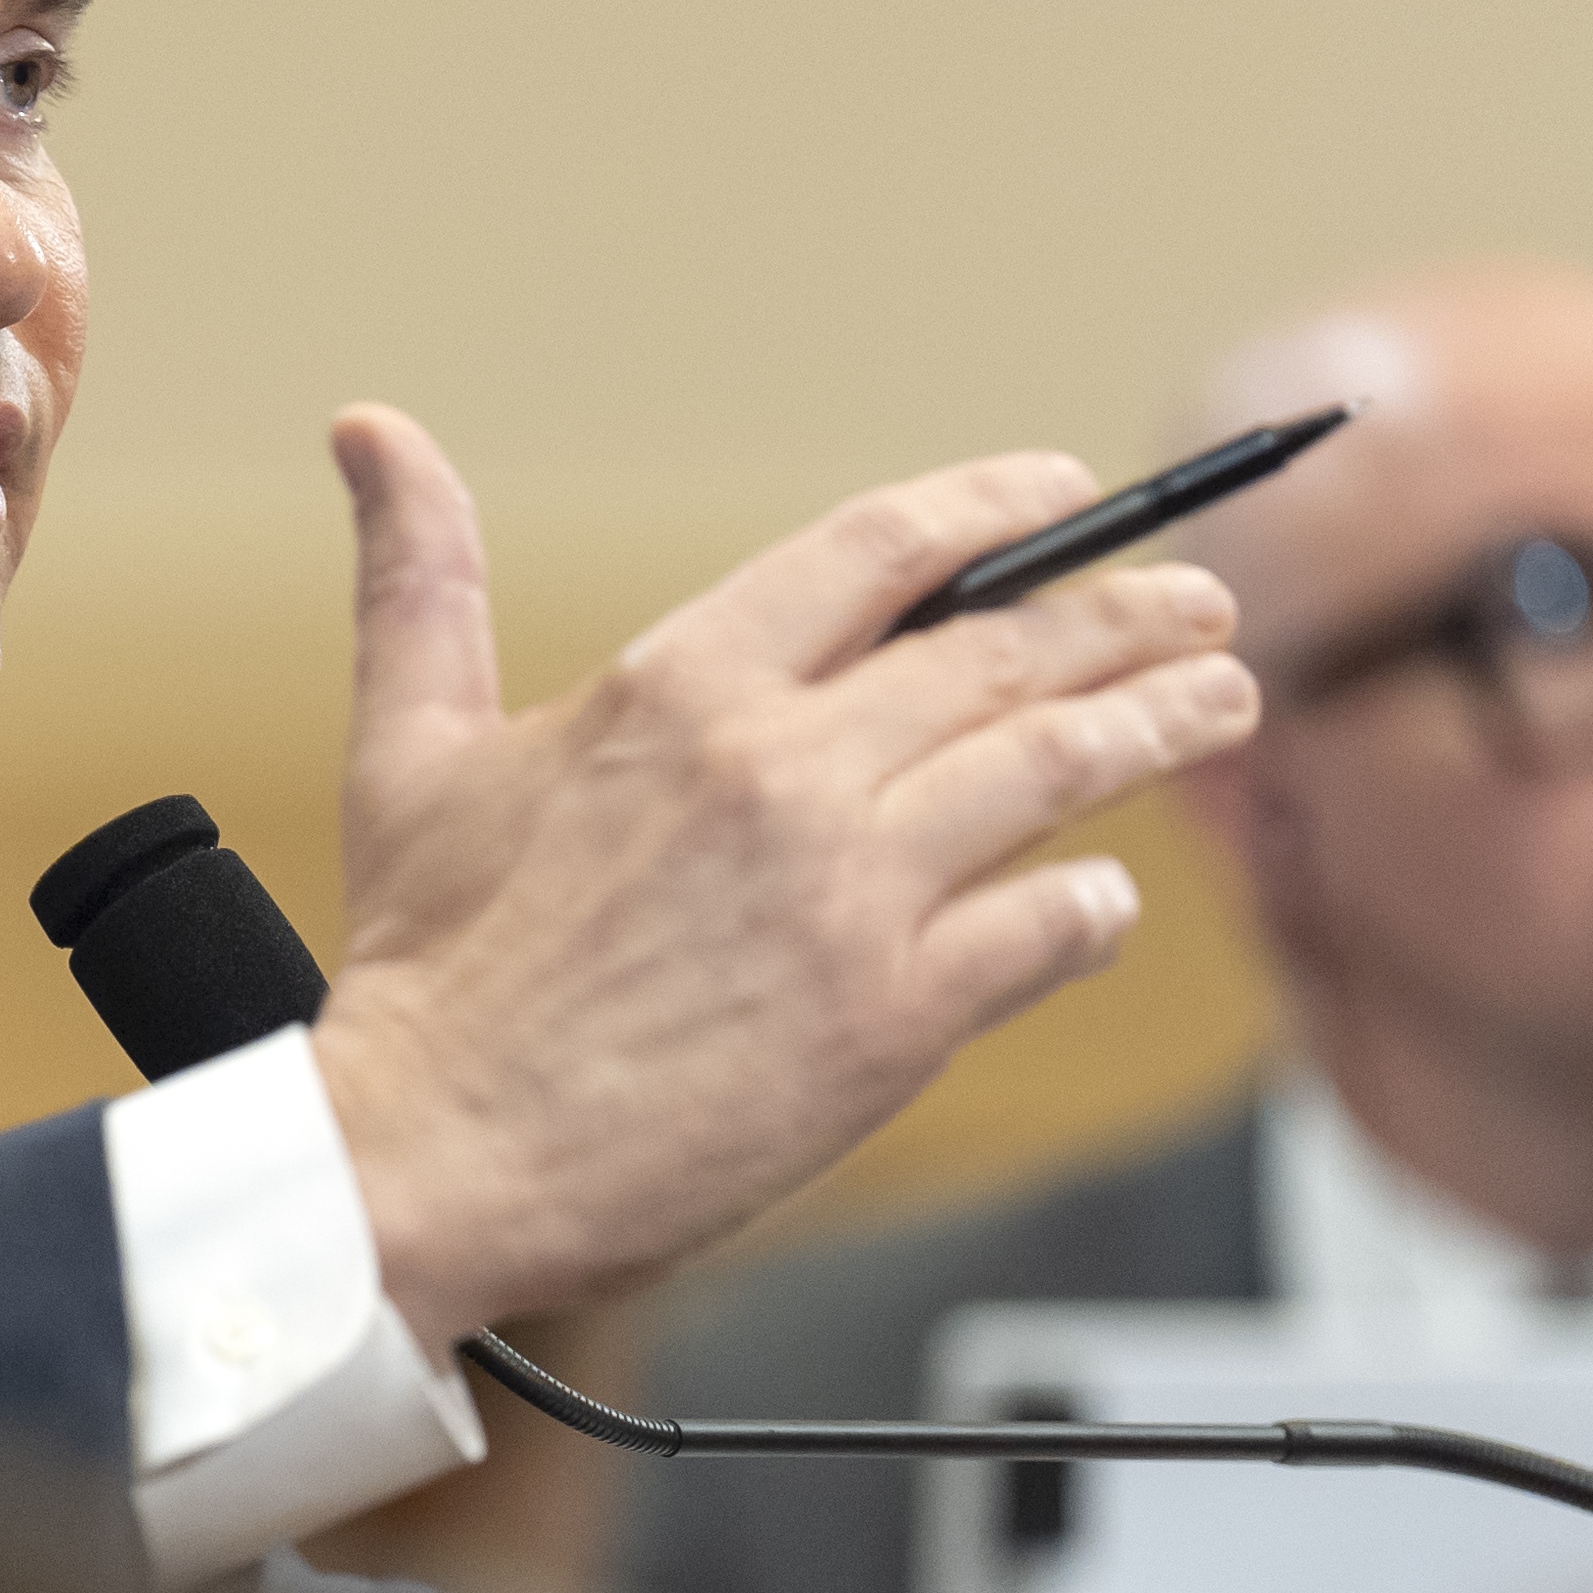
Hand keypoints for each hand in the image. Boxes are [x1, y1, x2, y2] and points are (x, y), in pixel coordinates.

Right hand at [303, 408, 1256, 1340]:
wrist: (432, 1163)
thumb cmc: (423, 975)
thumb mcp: (412, 750)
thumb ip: (421, 581)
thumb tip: (370, 429)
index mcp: (681, 685)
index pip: (885, 547)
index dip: (999, 508)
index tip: (1065, 496)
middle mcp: (785, 765)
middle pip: (1010, 650)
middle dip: (1130, 616)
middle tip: (1201, 608)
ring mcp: (852, 887)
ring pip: (1061, 766)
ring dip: (1162, 724)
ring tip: (1222, 702)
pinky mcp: (895, 1012)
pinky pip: (1052, 923)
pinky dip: (1096, 903)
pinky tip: (1107, 896)